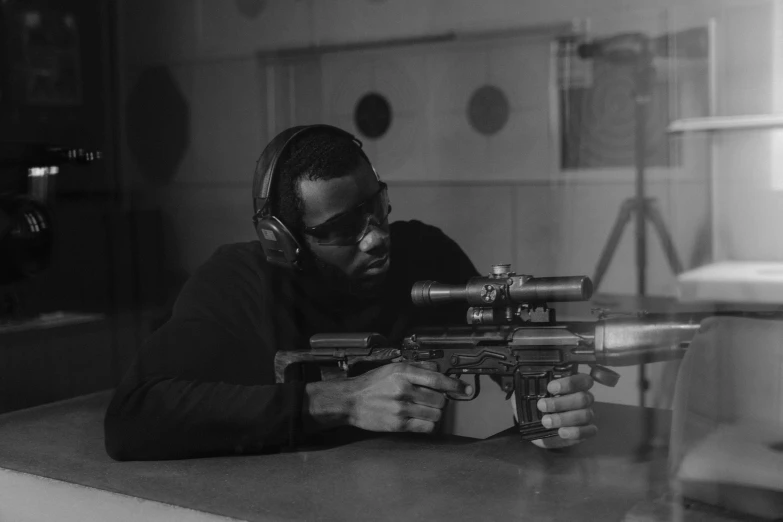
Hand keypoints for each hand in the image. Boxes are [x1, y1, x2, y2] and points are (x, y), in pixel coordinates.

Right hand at [345, 362, 471, 432]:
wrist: (351, 401)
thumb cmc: (372, 384)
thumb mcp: (392, 368)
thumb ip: (417, 367)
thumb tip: (439, 370)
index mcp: (403, 373)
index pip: (438, 379)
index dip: (455, 385)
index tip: (465, 389)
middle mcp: (404, 390)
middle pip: (440, 399)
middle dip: (440, 400)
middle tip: (432, 399)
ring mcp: (401, 409)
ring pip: (435, 414)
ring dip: (434, 413)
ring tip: (423, 409)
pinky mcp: (398, 425)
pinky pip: (426, 427)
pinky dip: (428, 424)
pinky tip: (421, 419)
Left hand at [532, 373, 596, 448]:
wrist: (536, 430)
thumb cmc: (536, 408)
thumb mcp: (529, 396)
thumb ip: (528, 388)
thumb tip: (523, 384)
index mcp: (574, 386)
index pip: (582, 380)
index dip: (569, 383)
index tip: (550, 388)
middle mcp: (584, 399)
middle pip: (583, 398)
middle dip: (560, 402)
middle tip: (542, 406)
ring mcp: (586, 415)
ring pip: (585, 415)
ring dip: (564, 418)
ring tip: (546, 422)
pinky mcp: (586, 431)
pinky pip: (589, 431)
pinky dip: (575, 432)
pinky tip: (561, 432)